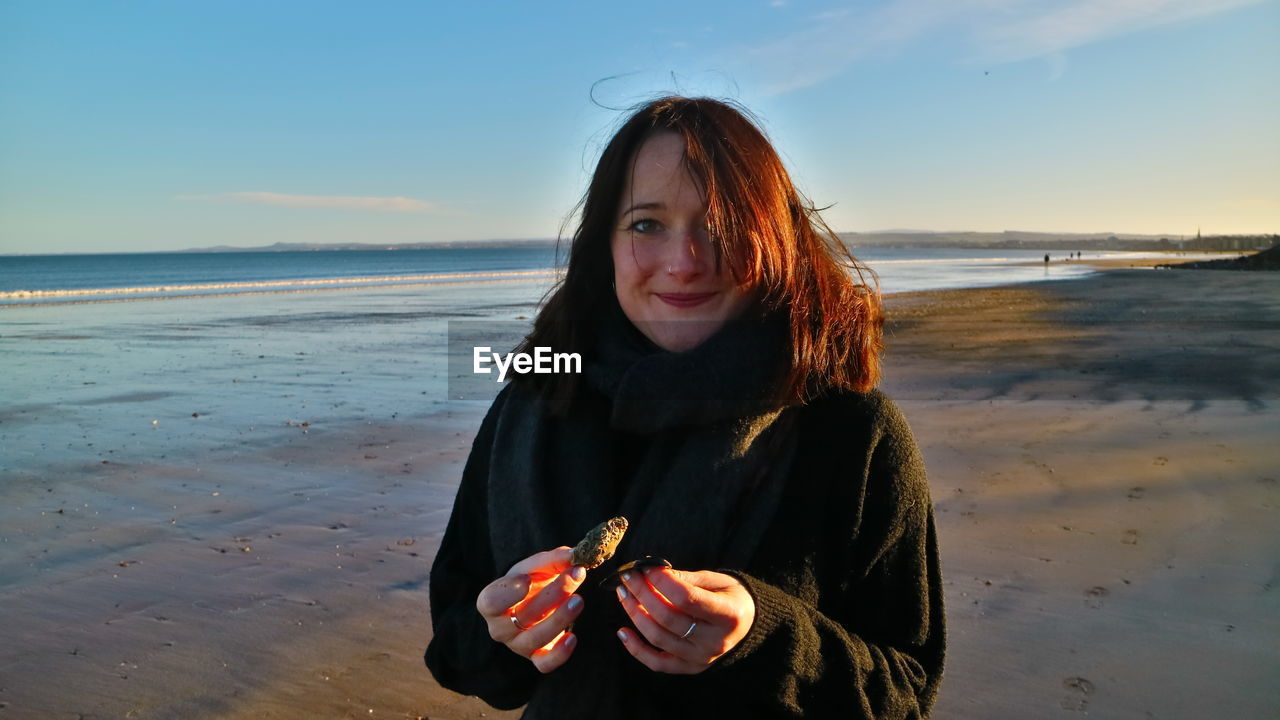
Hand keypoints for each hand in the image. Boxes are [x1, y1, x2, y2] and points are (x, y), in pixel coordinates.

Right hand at [475, 546, 585, 672]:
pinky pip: (544, 663)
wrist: (534, 602)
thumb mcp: (536, 566)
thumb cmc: (530, 582)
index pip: (491, 602)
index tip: (527, 579)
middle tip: (574, 576)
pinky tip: (572, 637)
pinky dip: (559, 653)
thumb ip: (553, 559)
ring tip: (578, 600)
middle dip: (551, 595)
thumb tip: (574, 555)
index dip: (508, 593)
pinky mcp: (536, 658)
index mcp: (491, 601)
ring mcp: (517, 645)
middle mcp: (500, 627)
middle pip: (522, 616)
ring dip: (559, 619)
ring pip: (534, 639)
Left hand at [615, 566, 754, 673]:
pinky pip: (658, 663)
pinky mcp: (689, 667)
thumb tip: (651, 572)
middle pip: (667, 618)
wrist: (746, 623)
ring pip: (658, 637)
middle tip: (628, 576)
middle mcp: (715, 641)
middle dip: (642, 593)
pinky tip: (622, 632)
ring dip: (635, 613)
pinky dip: (636, 649)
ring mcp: (701, 658)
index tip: (645, 566)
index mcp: (728, 614)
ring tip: (624, 593)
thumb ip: (685, 578)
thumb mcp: (715, 580)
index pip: (686, 598)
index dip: (661, 581)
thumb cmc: (729, 596)